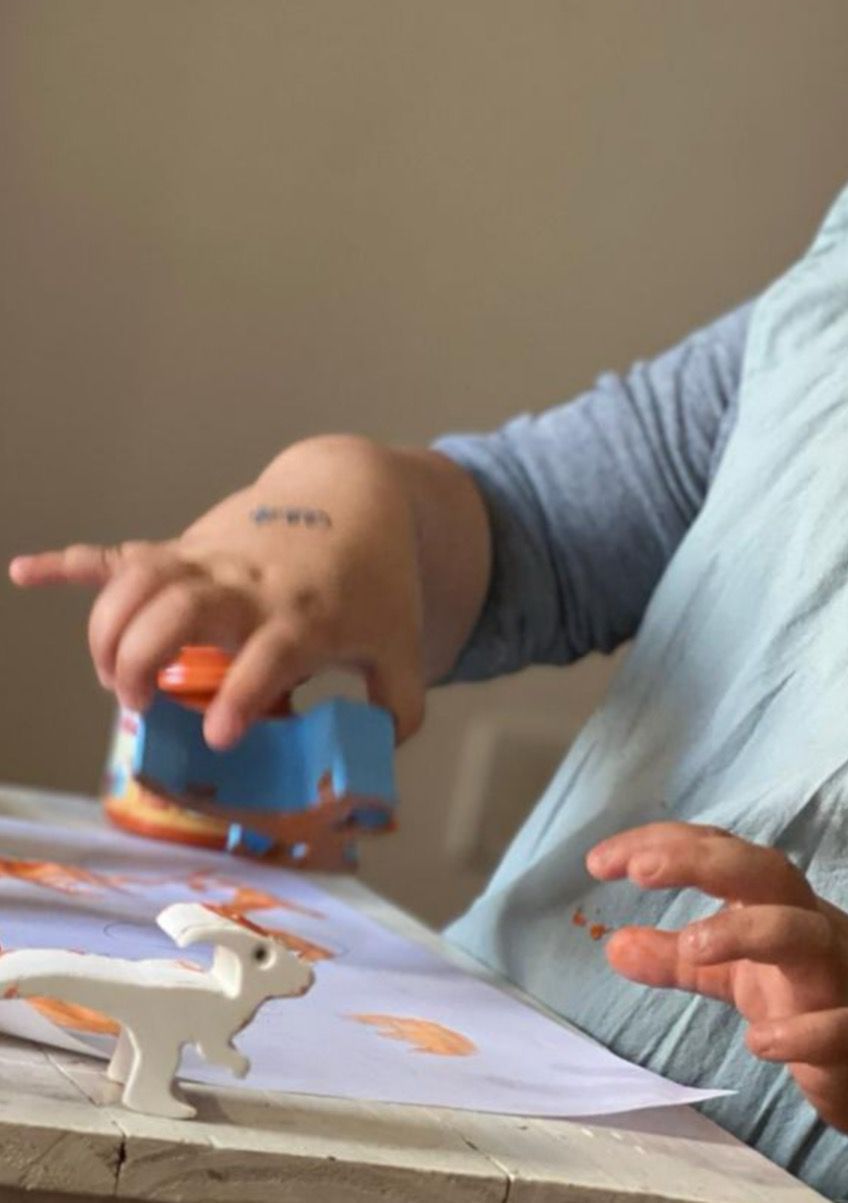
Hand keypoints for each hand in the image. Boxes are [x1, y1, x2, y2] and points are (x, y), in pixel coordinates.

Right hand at [9, 437, 426, 747]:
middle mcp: (250, 586)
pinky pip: (120, 551)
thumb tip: (374, 757)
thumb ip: (398, 706)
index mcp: (304, 616)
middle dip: (143, 656)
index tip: (220, 734)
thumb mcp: (401, 645)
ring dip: (109, 628)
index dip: (243, 694)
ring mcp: (211, 562)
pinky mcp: (184, 550)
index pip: (269, 654)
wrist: (354, 498)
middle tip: (136, 703)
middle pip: (181, 608)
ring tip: (110, 679)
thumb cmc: (374, 582)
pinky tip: (25, 572)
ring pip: (141, 580)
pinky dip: (70, 562)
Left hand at [586, 822, 847, 1148]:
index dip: (658, 845)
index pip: (716, 851)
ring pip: (804, 933)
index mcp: (772, 903)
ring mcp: (837, 979)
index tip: (599, 862)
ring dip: (747, 931)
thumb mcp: (736, 973)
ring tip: (692, 943)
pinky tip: (759, 1042)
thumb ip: (678, 958)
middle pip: (763, 871)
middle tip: (639, 869)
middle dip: (702, 861)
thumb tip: (612, 944)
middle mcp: (806, 927)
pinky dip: (801, 1031)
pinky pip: (838, 1027)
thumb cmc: (816, 995)